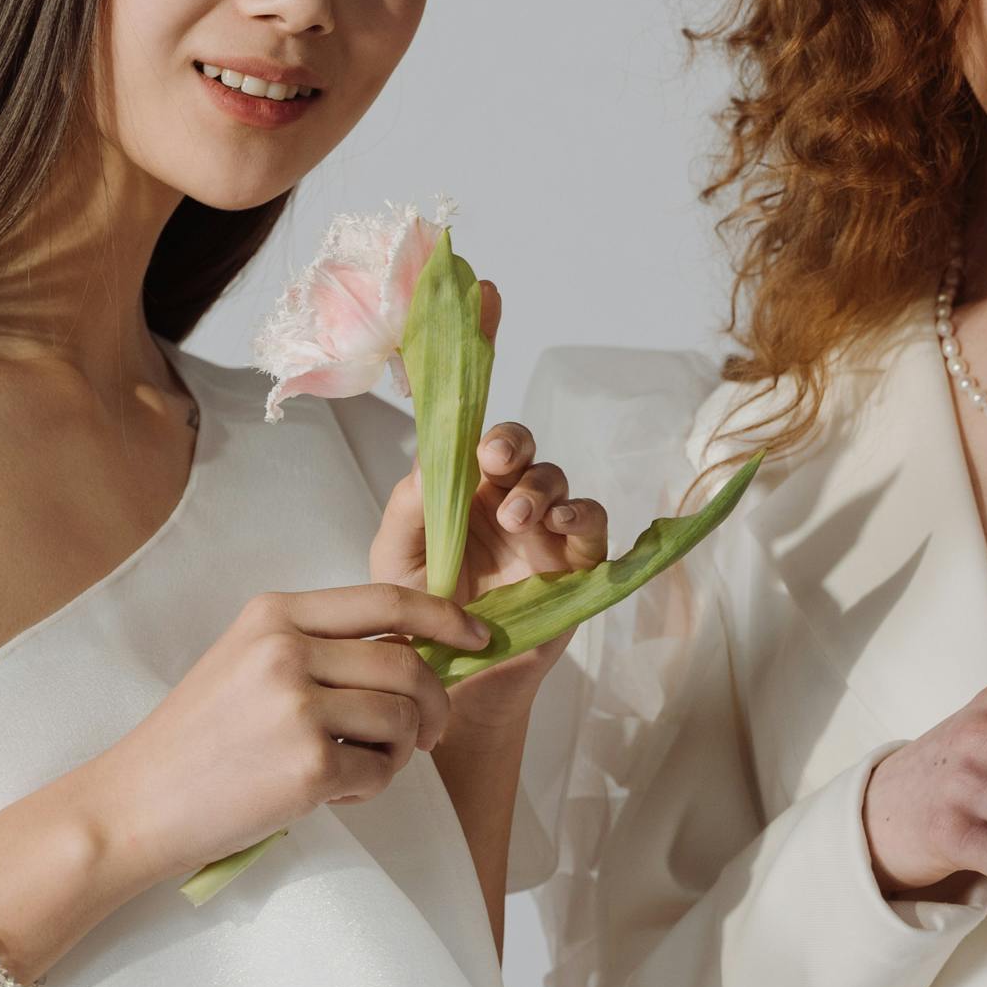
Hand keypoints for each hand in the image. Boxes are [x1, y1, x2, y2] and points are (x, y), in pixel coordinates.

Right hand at [90, 584, 489, 878]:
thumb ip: (318, 646)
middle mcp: (287, 649)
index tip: (478, 637)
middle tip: (429, 732)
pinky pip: (382, 770)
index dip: (445, 617)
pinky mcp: (308, 765)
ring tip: (365, 766)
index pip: (387, 601)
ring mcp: (297, 706)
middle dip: (435, 702)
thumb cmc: (197, 738)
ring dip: (402, 749)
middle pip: (408, 664)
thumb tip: (412, 652)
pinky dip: (373, 785)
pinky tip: (338, 793)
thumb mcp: (246, 660)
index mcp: (275, 614)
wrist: (136, 802)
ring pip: (403, 717)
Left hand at [368, 282, 610, 736]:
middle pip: (518, 444)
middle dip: (510, 442)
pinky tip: (555, 531)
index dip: (478, 346)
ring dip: (540, 488)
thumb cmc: (416, 622)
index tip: (484, 292)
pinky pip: (592, 525)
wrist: (446, 693)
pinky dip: (579, 519)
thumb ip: (410, 506)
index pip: (466, 410)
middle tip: (496, 461)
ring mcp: (542, 529)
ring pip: (556, 479)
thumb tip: (436, 459)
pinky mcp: (575, 565)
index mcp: (454, 486)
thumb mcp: (393, 562)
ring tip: (517, 517)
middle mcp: (500, 497)